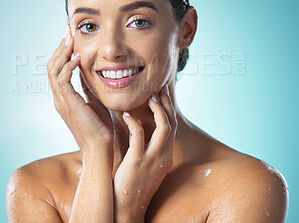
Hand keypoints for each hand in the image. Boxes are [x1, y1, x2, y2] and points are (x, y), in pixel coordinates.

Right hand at [47, 30, 113, 151]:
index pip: (58, 69)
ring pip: (53, 70)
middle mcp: (59, 98)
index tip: (72, 37)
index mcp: (65, 97)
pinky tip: (78, 57)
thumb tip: (90, 71)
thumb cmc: (100, 127)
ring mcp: (61, 101)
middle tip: (68, 31)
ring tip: (71, 39)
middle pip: (52, 66)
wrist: (100, 147)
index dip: (63, 52)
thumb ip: (88, 87)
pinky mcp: (67, 104)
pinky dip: (68, 66)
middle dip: (60, 47)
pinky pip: (62, 80)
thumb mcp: (94, 101)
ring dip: (62, 53)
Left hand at [113, 85, 177, 221]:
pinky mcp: (138, 161)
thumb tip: (138, 131)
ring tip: (149, 97)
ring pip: (164, 127)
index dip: (168, 109)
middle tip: (159, 89)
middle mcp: (164, 156)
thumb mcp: (144, 166)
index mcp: (165, 157)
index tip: (162, 95)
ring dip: (158, 109)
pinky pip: (139, 134)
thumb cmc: (131, 186)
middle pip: (172, 123)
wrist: (127, 209)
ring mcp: (153, 159)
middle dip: (167, 104)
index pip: (172, 127)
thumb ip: (145, 149)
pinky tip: (126, 116)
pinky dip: (134, 122)